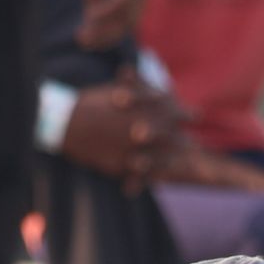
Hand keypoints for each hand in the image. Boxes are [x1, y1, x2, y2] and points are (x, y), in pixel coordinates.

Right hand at [61, 72, 187, 191]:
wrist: (65, 122)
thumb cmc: (93, 102)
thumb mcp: (117, 90)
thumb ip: (140, 88)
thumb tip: (157, 84)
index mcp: (142, 110)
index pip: (173, 111)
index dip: (187, 114)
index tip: (198, 116)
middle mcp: (140, 130)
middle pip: (171, 138)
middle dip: (185, 142)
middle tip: (196, 146)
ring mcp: (131, 150)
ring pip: (159, 159)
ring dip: (173, 162)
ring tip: (183, 164)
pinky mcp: (119, 166)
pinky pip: (139, 174)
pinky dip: (150, 177)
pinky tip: (159, 179)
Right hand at [79, 0, 153, 48]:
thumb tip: (92, 13)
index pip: (127, 17)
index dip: (108, 32)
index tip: (86, 39)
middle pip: (129, 23)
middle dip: (105, 37)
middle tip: (82, 42)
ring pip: (127, 16)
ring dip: (104, 29)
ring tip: (82, 35)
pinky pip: (121, 0)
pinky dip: (105, 12)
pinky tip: (89, 16)